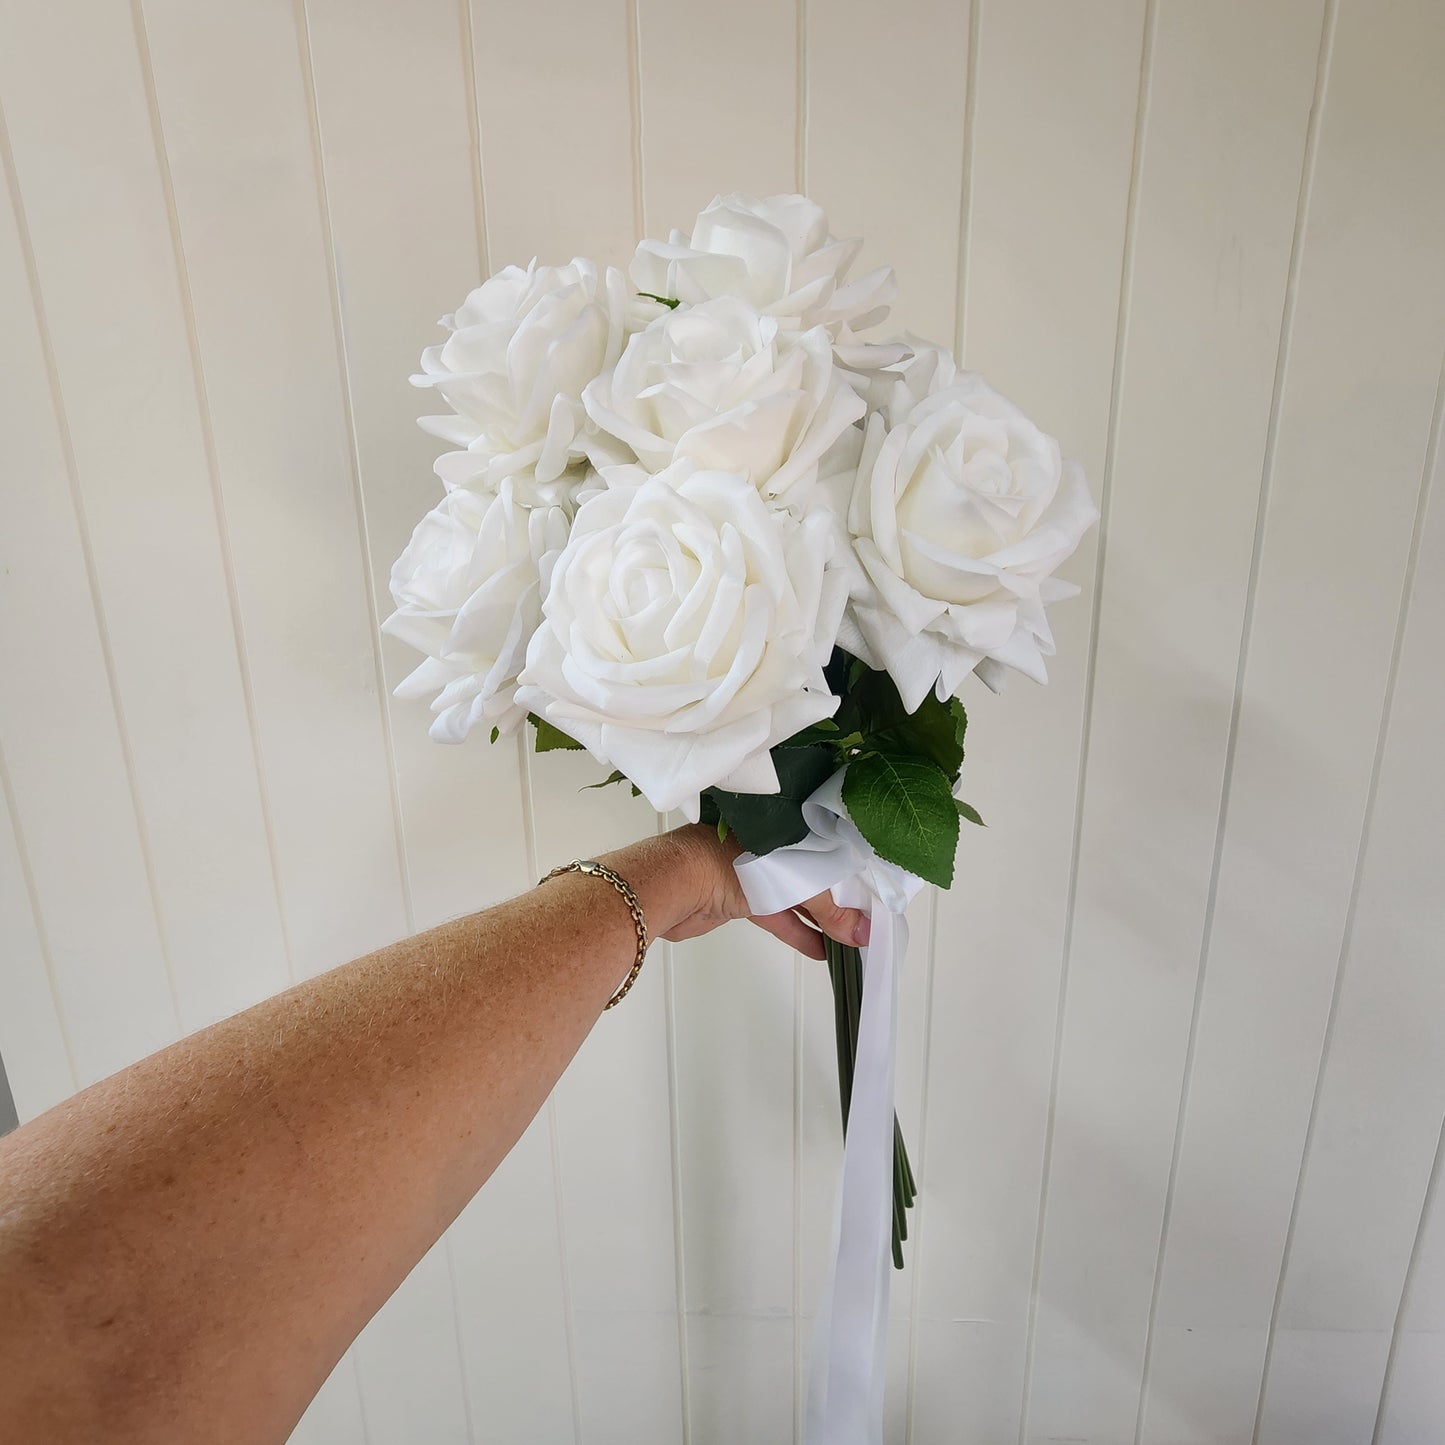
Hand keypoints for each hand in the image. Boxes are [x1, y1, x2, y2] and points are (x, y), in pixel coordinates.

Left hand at [619, 823, 869, 958]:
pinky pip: (779, 915)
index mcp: (788, 824)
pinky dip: (799, 932)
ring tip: (851, 940)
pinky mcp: (742, 898)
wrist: (674, 883)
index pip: (833, 846)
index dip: (856, 871)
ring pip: (799, 896)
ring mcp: (756, 870)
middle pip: (817, 873)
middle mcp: (774, 843)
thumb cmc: (727, 861)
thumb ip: (830, 908)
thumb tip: (863, 934)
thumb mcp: (792, 881)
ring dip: (822, 919)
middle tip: (870, 923)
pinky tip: (820, 950)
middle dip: (842, 899)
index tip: (879, 895)